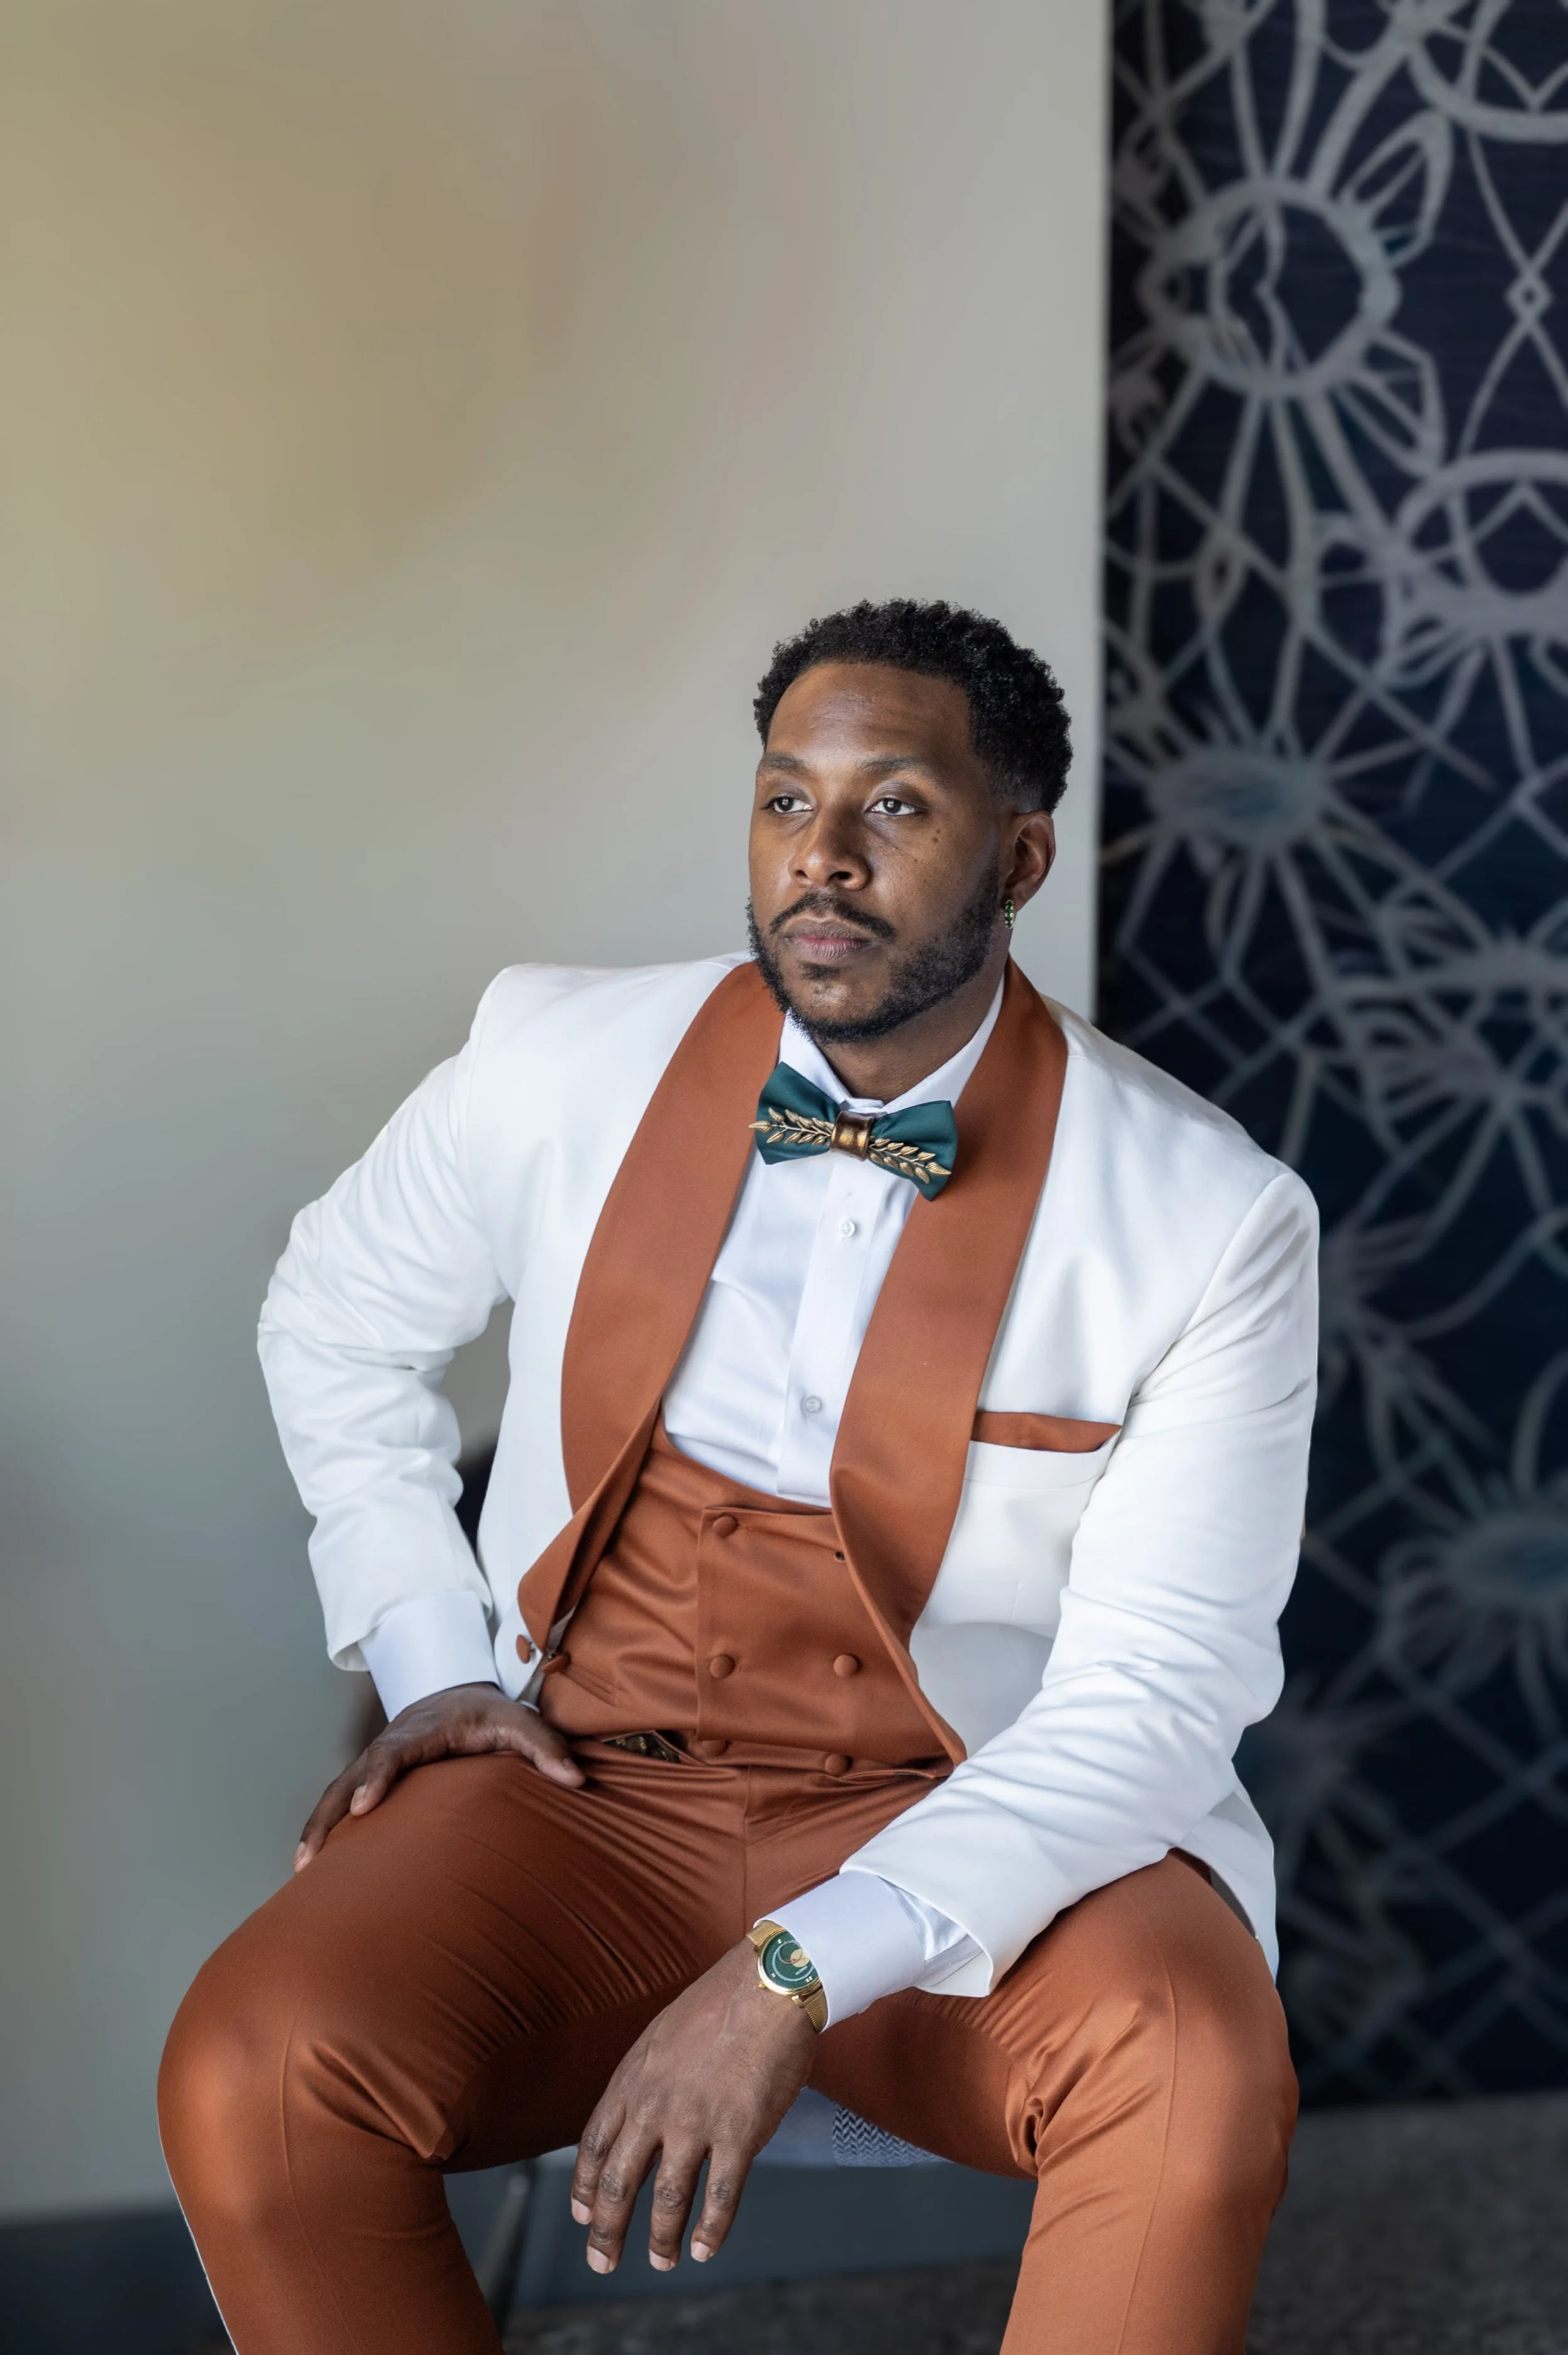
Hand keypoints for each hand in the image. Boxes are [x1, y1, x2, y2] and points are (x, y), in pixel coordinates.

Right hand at [293, 1682, 583, 1869]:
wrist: (457, 1694)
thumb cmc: (488, 1713)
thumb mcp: (520, 1721)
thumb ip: (546, 1747)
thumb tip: (576, 1781)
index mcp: (421, 1731)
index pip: (393, 1752)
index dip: (376, 1778)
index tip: (362, 1807)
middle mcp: (389, 1746)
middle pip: (349, 1777)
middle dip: (328, 1815)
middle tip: (311, 1856)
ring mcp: (373, 1764)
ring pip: (335, 1794)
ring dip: (316, 1828)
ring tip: (299, 1871)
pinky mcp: (369, 1781)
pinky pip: (338, 1805)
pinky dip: (321, 1830)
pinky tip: (309, 1868)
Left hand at [571, 1939, 816, 2273]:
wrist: (769, 1984)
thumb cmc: (721, 2003)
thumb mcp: (662, 2035)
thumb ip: (645, 2079)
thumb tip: (637, 2113)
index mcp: (633, 2079)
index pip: (594, 2145)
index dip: (585, 2188)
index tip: (583, 2217)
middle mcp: (655, 2105)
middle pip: (619, 2182)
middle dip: (607, 2230)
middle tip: (603, 2262)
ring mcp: (696, 2121)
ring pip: (667, 2198)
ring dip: (661, 2238)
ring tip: (661, 2262)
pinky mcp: (739, 2133)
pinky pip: (720, 2195)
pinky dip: (711, 2230)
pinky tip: (705, 2249)